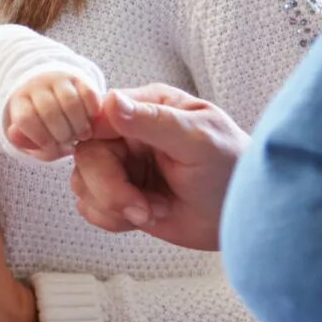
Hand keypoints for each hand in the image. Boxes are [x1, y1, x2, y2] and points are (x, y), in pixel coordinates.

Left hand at [4, 70, 99, 158]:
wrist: (56, 96)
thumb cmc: (42, 124)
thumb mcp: (31, 138)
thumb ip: (30, 144)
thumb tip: (33, 141)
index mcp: (19, 101)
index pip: (25, 118)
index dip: (40, 138)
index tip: (51, 147)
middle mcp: (36, 85)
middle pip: (49, 111)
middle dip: (62, 134)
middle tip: (68, 142)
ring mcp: (58, 79)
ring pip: (70, 102)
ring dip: (79, 125)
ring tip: (82, 136)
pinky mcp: (79, 78)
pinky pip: (88, 93)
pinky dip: (92, 111)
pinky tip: (90, 120)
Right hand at [69, 84, 249, 251]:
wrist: (239, 219)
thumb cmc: (230, 170)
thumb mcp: (198, 140)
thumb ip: (154, 120)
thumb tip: (110, 101)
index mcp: (148, 106)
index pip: (98, 114)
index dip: (94, 141)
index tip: (113, 167)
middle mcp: (129, 133)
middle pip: (87, 154)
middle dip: (110, 188)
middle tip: (142, 208)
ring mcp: (123, 165)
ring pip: (82, 182)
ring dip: (112, 206)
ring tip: (152, 211)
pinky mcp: (119, 195)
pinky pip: (89, 206)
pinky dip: (111, 219)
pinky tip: (145, 217)